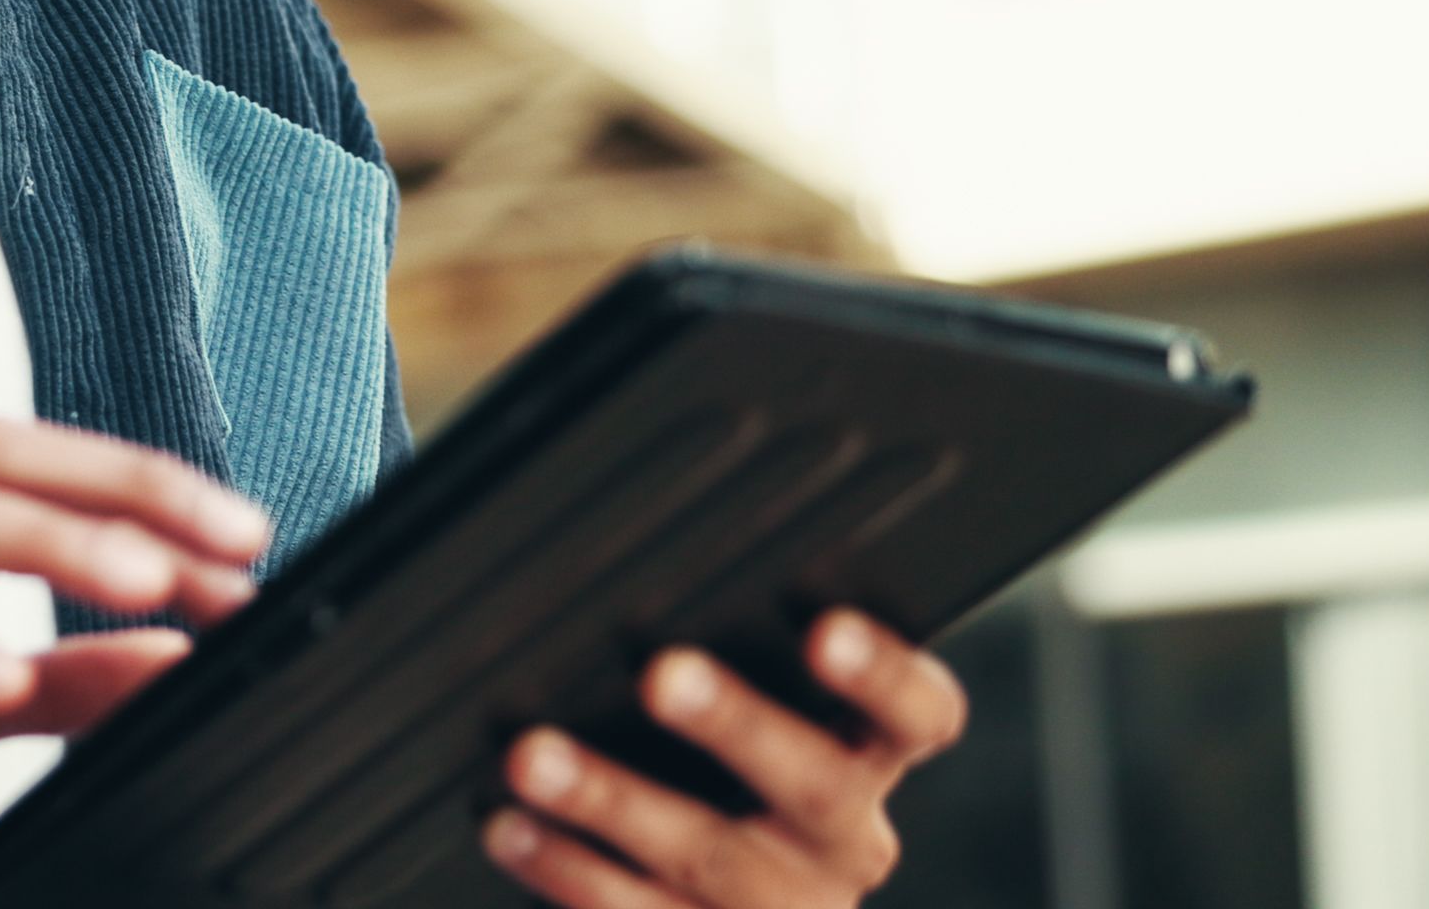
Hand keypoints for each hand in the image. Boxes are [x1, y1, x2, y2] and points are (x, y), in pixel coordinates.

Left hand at [483, 610, 966, 907]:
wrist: (722, 907)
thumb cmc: (728, 774)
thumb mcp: (755, 715)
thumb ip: (730, 651)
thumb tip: (627, 556)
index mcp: (869, 760)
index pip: (918, 715)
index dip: (884, 677)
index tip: (827, 631)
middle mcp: (841, 843)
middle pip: (817, 787)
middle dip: (737, 726)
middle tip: (662, 674)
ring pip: (709, 860)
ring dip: (612, 801)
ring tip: (530, 757)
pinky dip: (567, 870)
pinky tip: (509, 828)